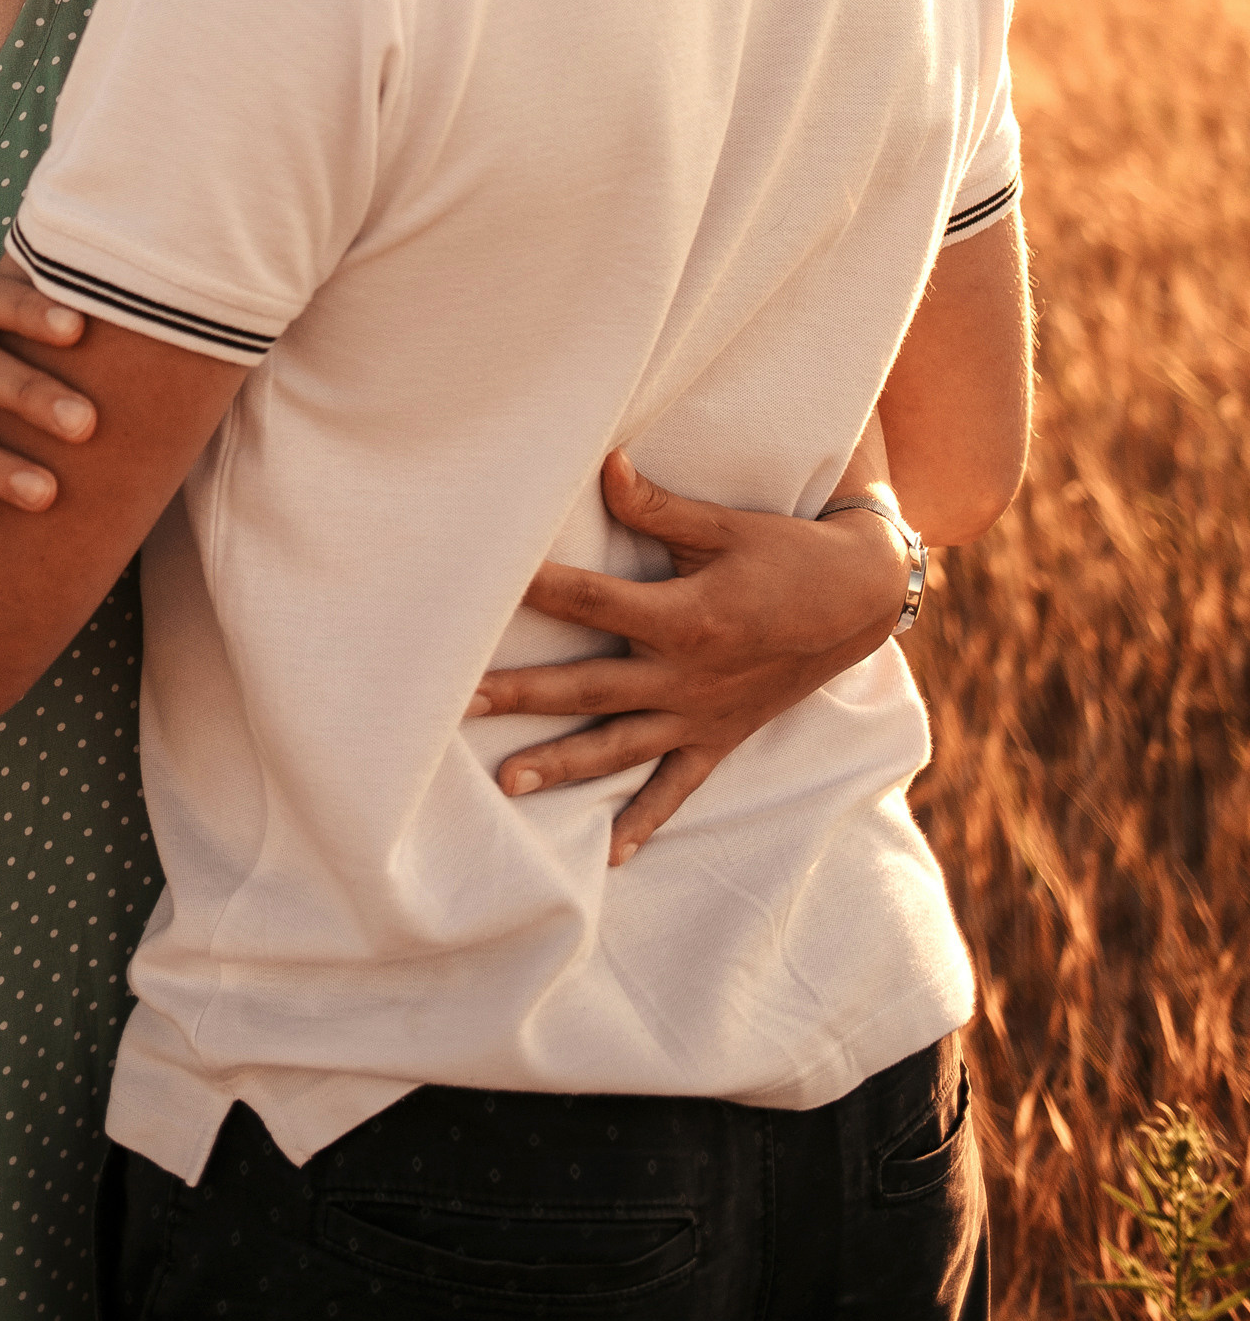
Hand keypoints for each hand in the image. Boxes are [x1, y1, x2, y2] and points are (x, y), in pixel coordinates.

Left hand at [466, 450, 910, 864]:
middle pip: (591, 687)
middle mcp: (687, 676)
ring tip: (507, 783)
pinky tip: (609, 855)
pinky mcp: (721, 739)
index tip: (485, 588)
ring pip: (621, 747)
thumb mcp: (725, 526)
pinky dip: (645, 820)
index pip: (595, 602)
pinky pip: (678, 787)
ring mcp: (702, 715)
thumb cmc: (787, 553)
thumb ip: (658, 508)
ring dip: (564, 765)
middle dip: (524, 695)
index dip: (540, 590)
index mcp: (686, 617)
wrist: (860, 600)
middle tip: (460, 703)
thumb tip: (605, 465)